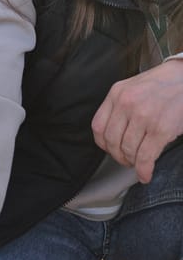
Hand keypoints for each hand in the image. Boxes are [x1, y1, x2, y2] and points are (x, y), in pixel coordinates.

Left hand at [91, 60, 182, 183]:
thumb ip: (120, 106)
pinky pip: (146, 157)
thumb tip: (114, 134)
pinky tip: (145, 174)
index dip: (103, 144)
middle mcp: (126, 104)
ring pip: (128, 150)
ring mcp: (143, 116)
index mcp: (117, 94)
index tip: (110, 149)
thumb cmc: (162, 85)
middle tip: (126, 160)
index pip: (98, 126)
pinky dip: (144, 170)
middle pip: (112, 141)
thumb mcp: (133, 88)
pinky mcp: (160, 129)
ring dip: (132, 163)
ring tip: (138, 164)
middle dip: (118, 156)